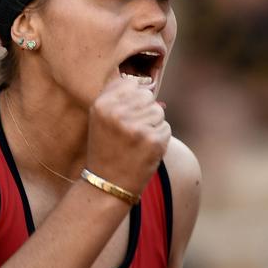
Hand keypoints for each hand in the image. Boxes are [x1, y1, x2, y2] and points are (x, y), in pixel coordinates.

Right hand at [86, 77, 170, 195]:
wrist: (107, 184)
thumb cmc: (106, 148)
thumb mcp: (101, 118)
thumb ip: (118, 97)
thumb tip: (148, 84)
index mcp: (102, 104)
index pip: (131, 83)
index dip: (132, 99)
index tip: (125, 114)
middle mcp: (117, 113)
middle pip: (147, 96)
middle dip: (144, 111)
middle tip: (131, 132)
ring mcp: (136, 127)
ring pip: (158, 111)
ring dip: (152, 125)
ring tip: (137, 141)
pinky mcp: (153, 141)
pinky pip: (166, 128)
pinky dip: (159, 139)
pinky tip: (144, 150)